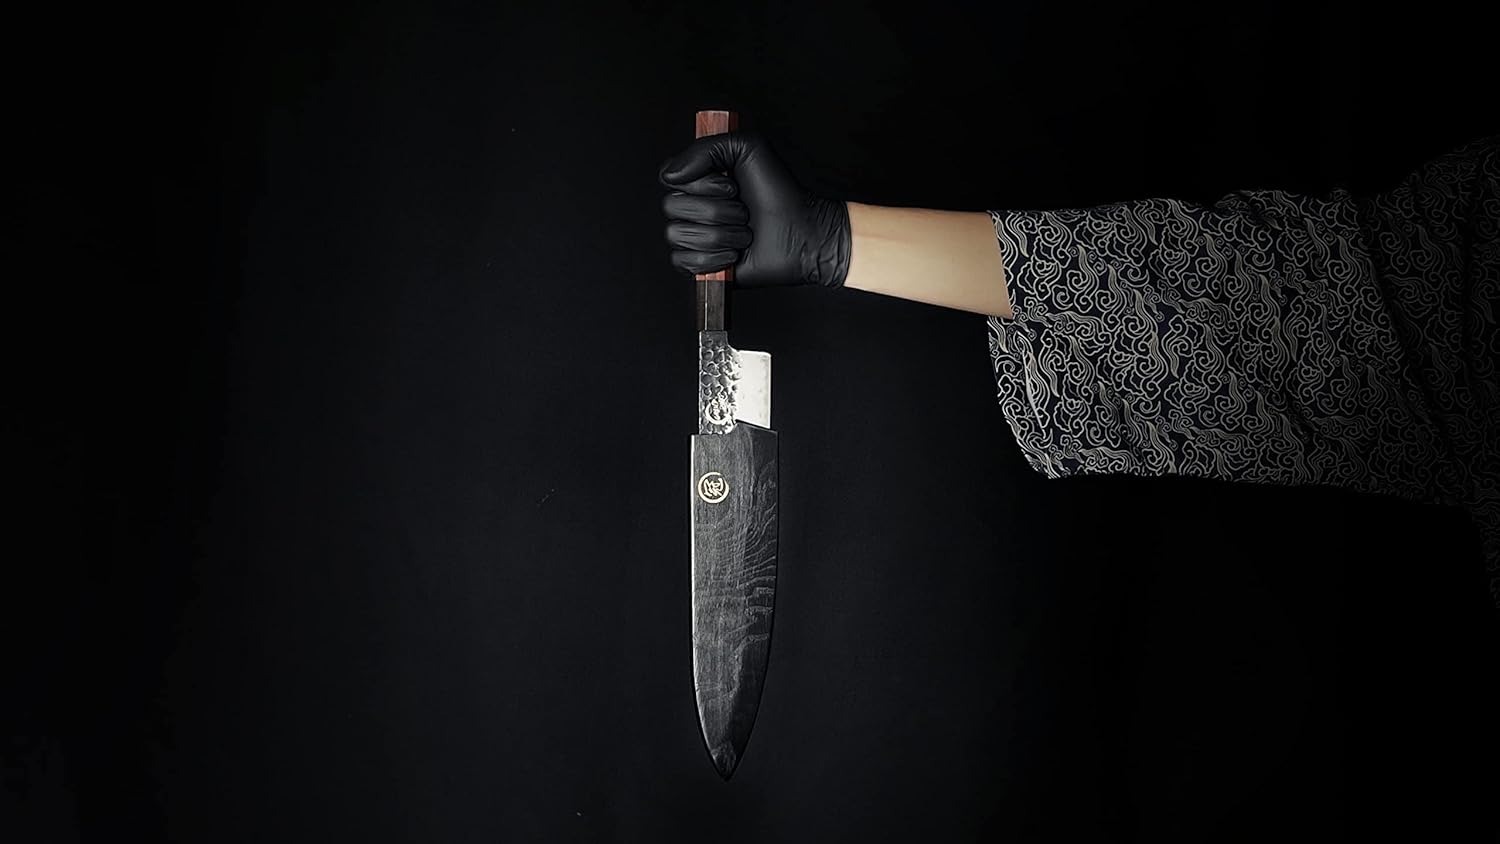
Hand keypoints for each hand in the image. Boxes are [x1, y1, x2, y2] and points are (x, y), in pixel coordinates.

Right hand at [659, 132, 850, 287]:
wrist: (802, 233)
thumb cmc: (780, 192)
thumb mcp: (748, 149)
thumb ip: (706, 147)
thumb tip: (670, 175)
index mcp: (699, 180)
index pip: (670, 178)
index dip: (700, 184)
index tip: (731, 186)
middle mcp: (692, 207)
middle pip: (673, 208)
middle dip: (717, 211)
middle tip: (745, 212)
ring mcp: (695, 237)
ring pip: (678, 235)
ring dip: (721, 235)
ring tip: (745, 234)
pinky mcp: (701, 266)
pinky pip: (683, 262)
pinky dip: (713, 259)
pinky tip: (735, 255)